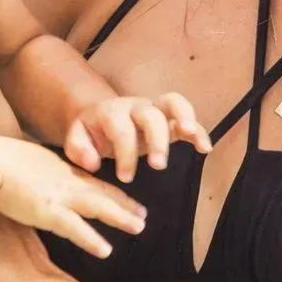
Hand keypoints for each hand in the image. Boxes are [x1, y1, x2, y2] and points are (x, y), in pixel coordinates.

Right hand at [0, 136, 146, 257]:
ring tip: (139, 227)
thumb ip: (37, 172)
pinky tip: (106, 250)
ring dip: (120, 217)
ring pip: (98, 207)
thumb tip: (36, 179)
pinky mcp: (47, 211)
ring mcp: (58, 195)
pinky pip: (75, 228)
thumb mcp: (24, 161)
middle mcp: (65, 180)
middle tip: (144, 216)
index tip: (129, 200)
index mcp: (59, 168)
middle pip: (102, 193)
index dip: (112, 192)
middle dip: (125, 205)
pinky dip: (91, 239)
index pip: (93, 182)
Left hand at [64, 92, 211, 181]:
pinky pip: (187, 117)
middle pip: (151, 114)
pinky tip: (205, 148)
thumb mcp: (76, 138)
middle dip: (156, 140)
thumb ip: (78, 149)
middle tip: (157, 166)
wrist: (100, 115)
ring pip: (174, 103)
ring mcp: (154, 109)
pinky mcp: (169, 119)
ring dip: (185, 119)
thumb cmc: (91, 132)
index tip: (125, 178)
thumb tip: (93, 162)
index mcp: (111, 112)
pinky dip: (198, 129)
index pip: (121, 129)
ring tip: (192, 137)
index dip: (125, 153)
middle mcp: (135, 107)